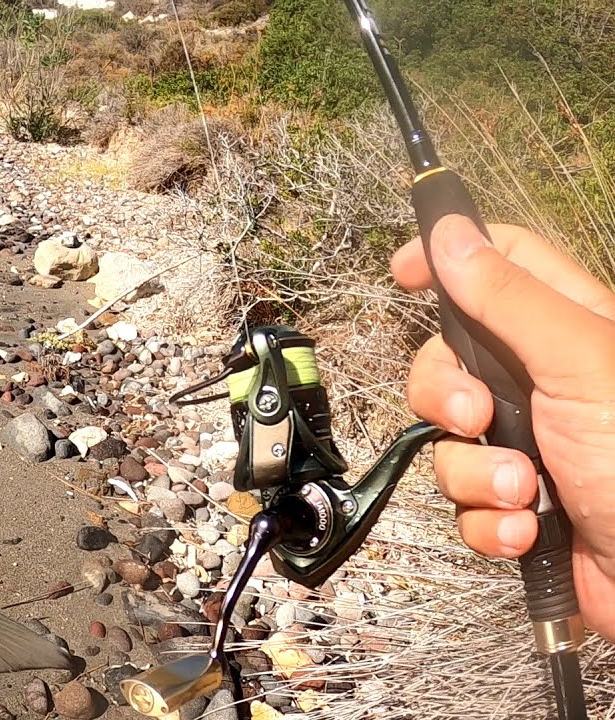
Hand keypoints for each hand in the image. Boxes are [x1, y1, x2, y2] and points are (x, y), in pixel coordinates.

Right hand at [392, 216, 614, 640]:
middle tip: (475, 416)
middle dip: (444, 395)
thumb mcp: (580, 363)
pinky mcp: (520, 507)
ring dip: (475, 473)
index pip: (504, 263)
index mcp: (574, 330)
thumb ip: (509, 298)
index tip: (403, 272)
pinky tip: (529, 530)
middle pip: (450, 359)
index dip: (451, 257)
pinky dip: (490, 521)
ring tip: (523, 492)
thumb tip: (450, 235)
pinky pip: (466, 504)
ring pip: (449, 440)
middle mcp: (548, 383)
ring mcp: (533, 446)